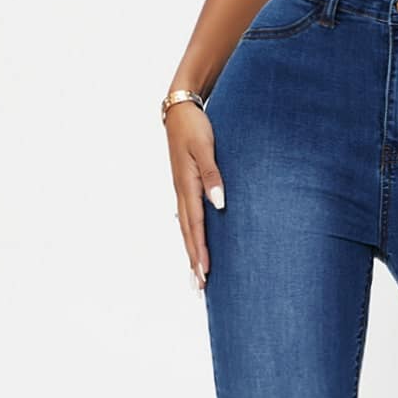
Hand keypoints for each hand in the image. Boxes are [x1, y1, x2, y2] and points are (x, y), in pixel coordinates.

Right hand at [166, 101, 224, 291]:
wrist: (179, 110)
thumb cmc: (195, 127)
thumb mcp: (205, 148)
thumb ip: (213, 175)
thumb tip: (219, 203)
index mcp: (187, 186)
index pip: (195, 226)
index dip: (200, 250)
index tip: (205, 273)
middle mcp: (182, 191)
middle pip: (188, 233)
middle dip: (194, 260)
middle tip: (199, 287)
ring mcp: (181, 189)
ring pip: (186, 228)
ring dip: (191, 251)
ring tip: (196, 274)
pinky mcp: (184, 185)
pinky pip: (187, 217)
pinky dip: (190, 235)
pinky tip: (193, 244)